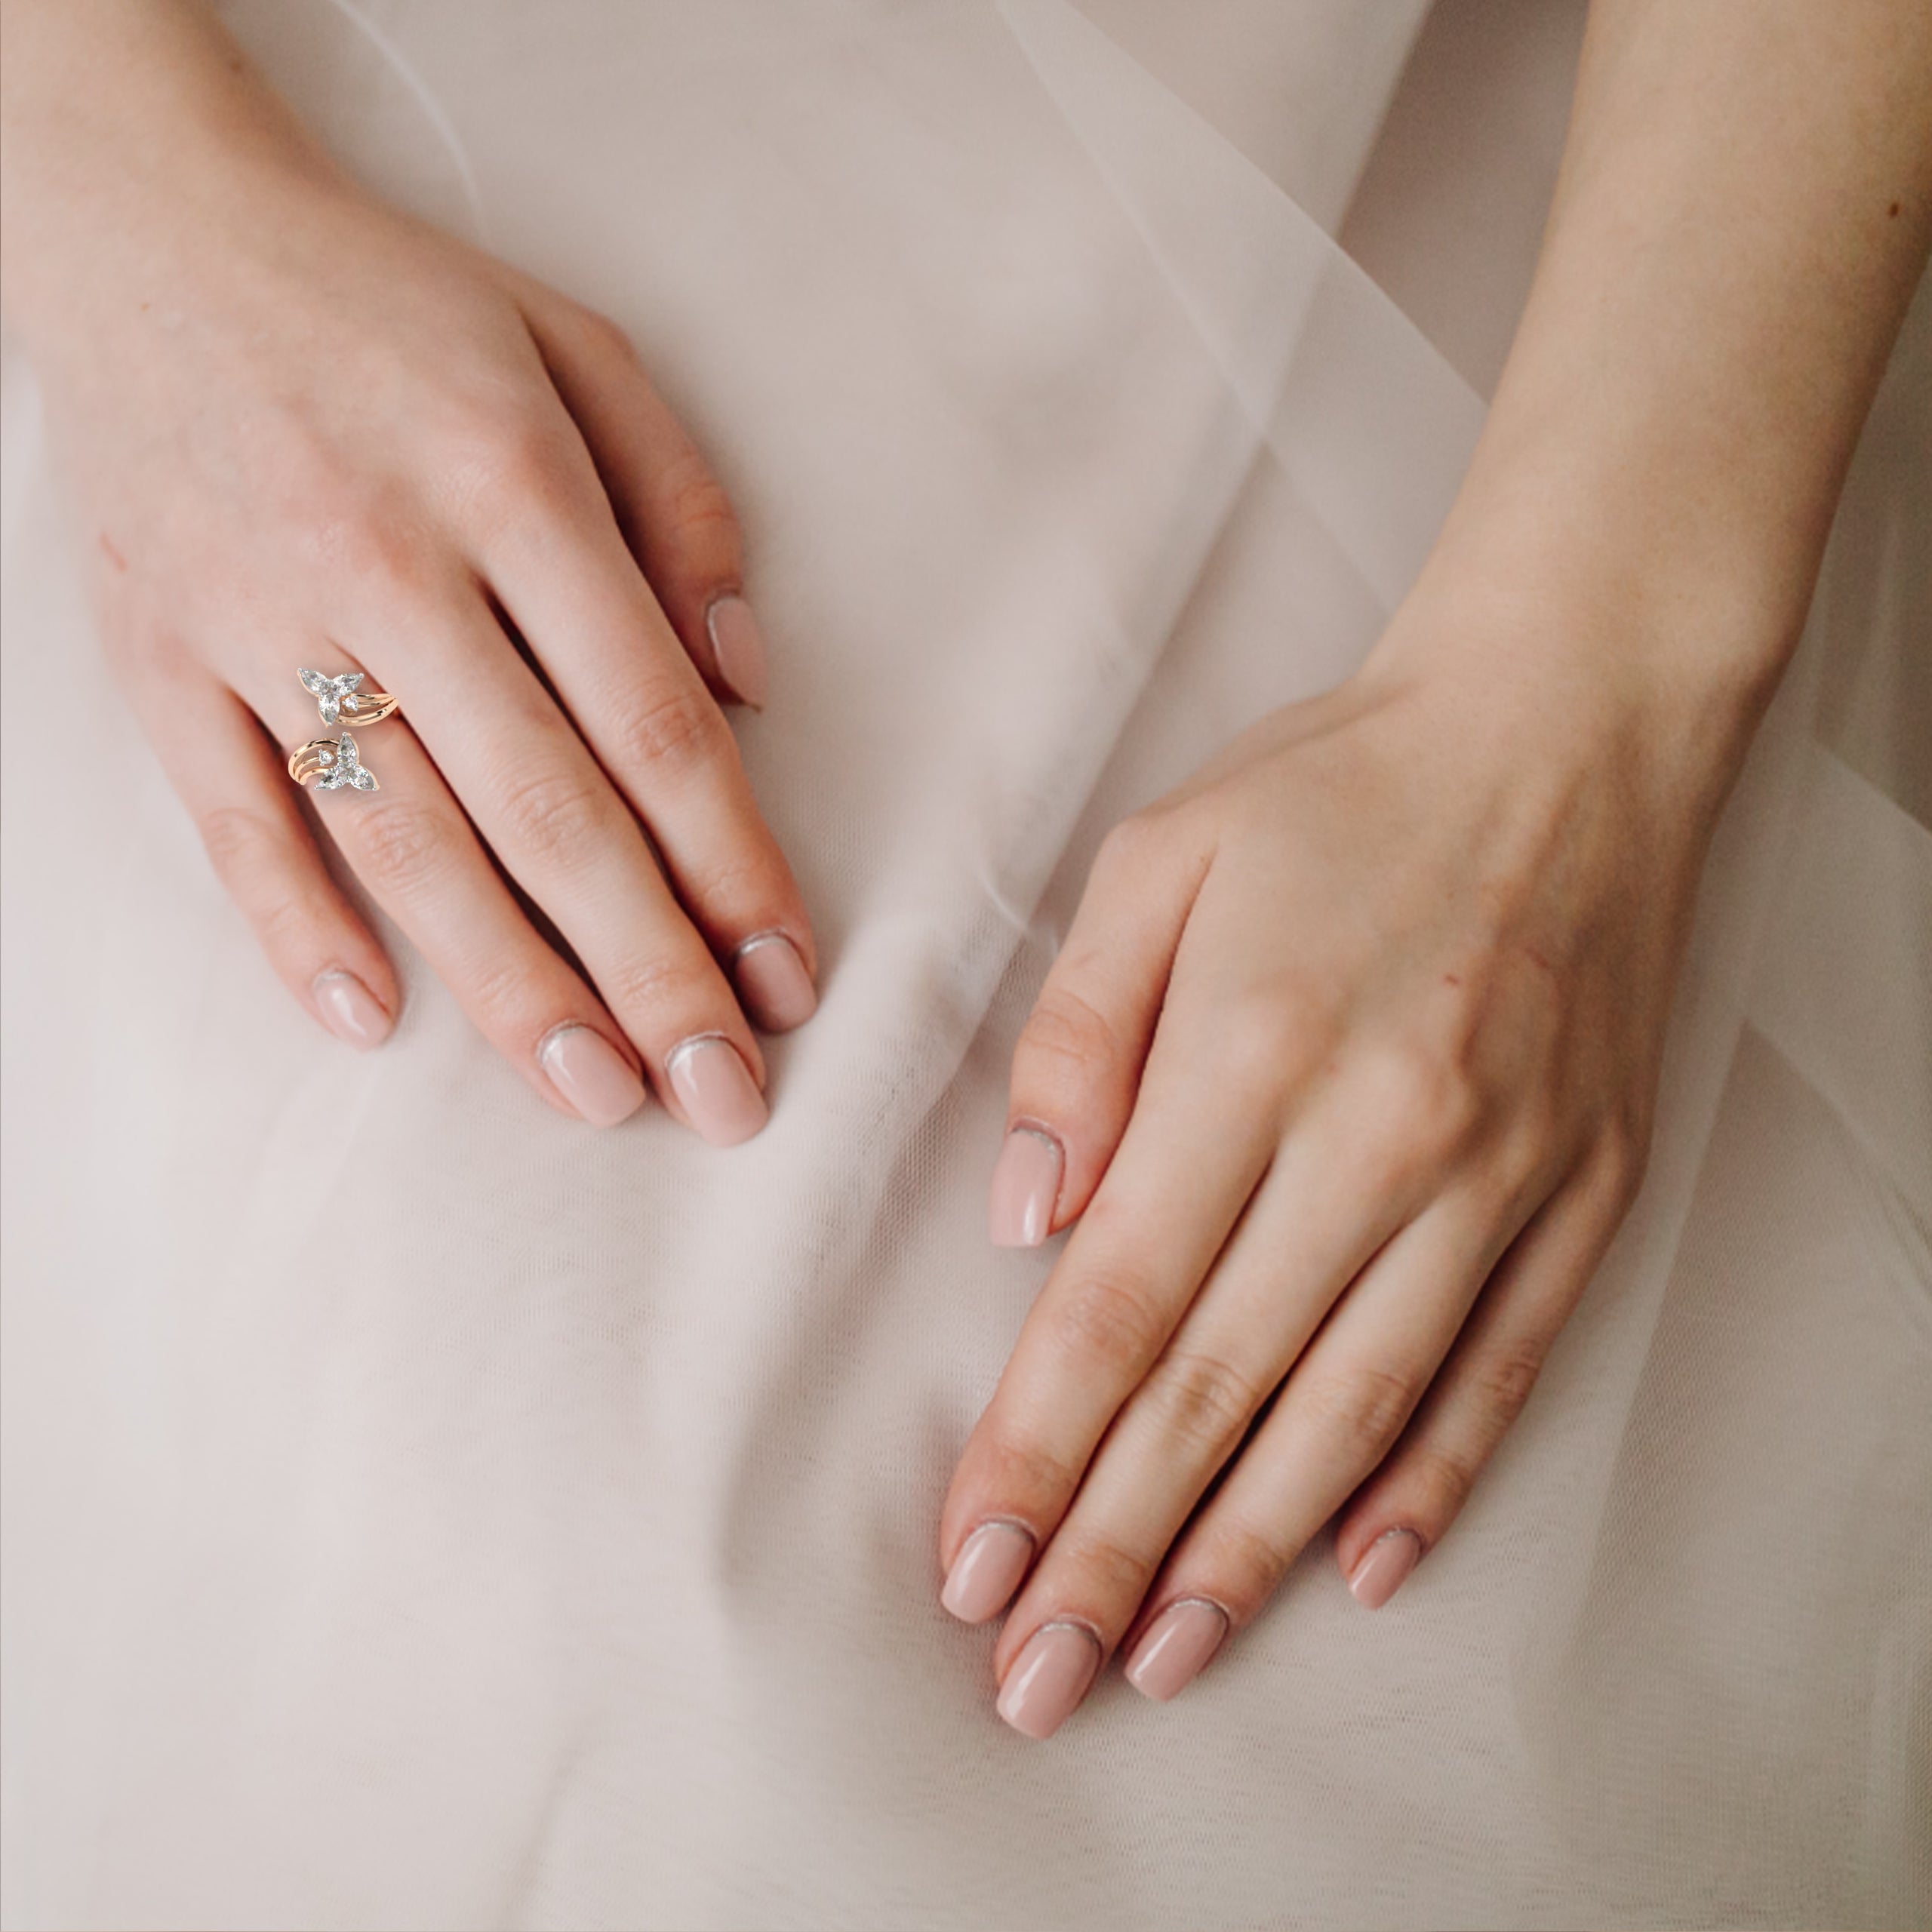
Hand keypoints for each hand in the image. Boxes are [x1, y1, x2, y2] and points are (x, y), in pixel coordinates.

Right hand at [16, 53, 813, 1140]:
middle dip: (650, 970)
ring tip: (596, 1097)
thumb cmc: (398, 308)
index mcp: (514, 482)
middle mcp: (390, 561)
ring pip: (405, 842)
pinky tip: (374, 1023)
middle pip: (548, 811)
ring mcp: (260, 615)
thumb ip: (686, 507)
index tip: (790, 977)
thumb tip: (753, 684)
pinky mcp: (156, 654)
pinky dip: (294, 926)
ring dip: (508, 986)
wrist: (151, 227)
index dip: (733, 866)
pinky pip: (228, 816)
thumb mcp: (580, 348)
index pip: (653, 724)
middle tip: (724, 1096)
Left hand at [937, 586, 1739, 1735]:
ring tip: (1168, 1655)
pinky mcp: (1584, 1189)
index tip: (974, 1562)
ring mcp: (1499, 1176)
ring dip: (1252, 1549)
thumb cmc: (1338, 785)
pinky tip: (1363, 1569)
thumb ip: (1075, 1042)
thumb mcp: (1159, 861)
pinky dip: (1431, 1479)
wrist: (1563, 726)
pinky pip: (1500, 1366)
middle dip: (1114, 1544)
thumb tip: (1028, 1218)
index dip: (1039, 1445)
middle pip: (1222, 1388)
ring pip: (1356, 1409)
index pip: (1121, 1300)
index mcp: (1252, 1052)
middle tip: (1038, 1676)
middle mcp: (1381, 1136)